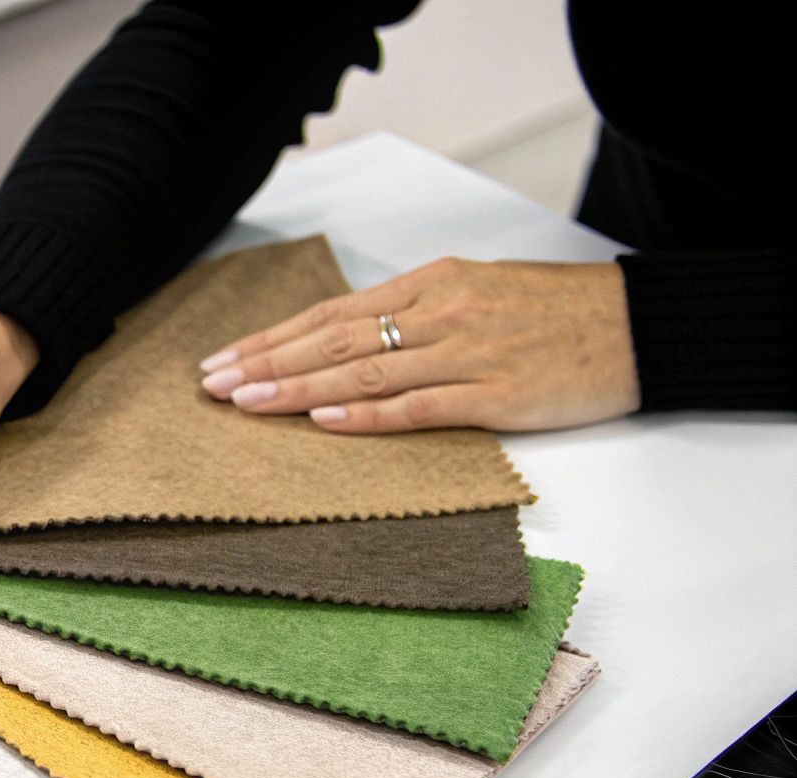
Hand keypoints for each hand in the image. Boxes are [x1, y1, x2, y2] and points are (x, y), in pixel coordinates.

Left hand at [197, 257, 640, 432]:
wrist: (640, 324)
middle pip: (333, 339)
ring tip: (245, 403)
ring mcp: (467, 352)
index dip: (272, 337)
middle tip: (211, 386)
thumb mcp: (477, 292)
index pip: (331, 313)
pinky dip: (366, 414)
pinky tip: (322, 420)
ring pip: (362, 371)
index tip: (224, 359)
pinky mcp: (496, 392)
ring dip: (296, 388)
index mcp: (430, 285)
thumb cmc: (558, 311)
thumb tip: (351, 338)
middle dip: (266, 362)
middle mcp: (439, 313)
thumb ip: (415, 314)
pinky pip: (418, 405)